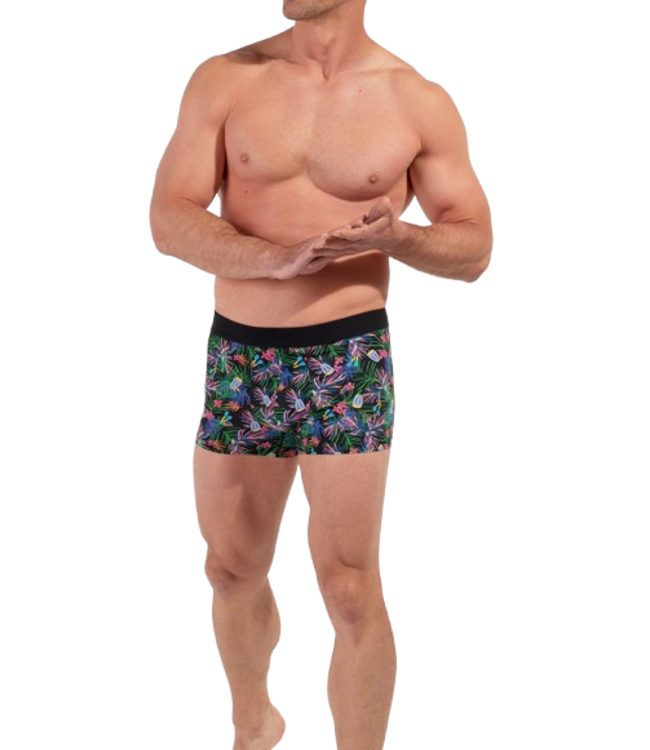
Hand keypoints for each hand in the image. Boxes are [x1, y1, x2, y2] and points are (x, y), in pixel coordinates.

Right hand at [273, 197, 394, 279]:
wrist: (281, 263)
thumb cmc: (300, 262)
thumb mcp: (321, 259)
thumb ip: (331, 254)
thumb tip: (341, 253)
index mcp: (328, 242)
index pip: (346, 232)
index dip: (358, 226)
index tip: (373, 220)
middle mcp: (323, 240)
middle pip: (343, 230)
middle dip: (357, 223)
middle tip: (372, 216)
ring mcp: (315, 244)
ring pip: (333, 235)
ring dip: (345, 230)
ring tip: (358, 224)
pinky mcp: (307, 251)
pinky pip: (317, 245)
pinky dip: (325, 240)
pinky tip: (330, 236)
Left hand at [321, 196, 393, 255]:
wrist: (391, 239)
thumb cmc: (389, 221)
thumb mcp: (388, 210)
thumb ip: (385, 206)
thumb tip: (385, 201)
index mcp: (368, 234)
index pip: (355, 235)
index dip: (344, 234)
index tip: (333, 233)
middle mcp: (359, 244)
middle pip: (342, 245)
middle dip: (329, 245)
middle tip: (315, 245)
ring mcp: (354, 248)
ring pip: (338, 251)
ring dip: (325, 252)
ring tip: (312, 251)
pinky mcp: (349, 250)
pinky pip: (336, 254)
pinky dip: (326, 256)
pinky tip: (316, 256)